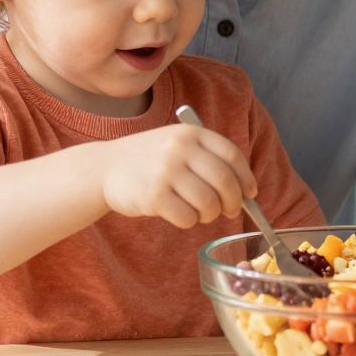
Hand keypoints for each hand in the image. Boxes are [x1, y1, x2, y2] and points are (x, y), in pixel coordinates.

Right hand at [99, 124, 255, 230]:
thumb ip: (208, 159)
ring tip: (201, 213)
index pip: (232, 155)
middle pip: (225, 181)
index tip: (250, 193)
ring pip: (208, 203)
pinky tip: (180, 215)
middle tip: (230, 211)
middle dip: (233, 202)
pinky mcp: (153, 196)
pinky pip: (187, 218)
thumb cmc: (151, 161)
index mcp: (190, 133)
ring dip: (210, 215)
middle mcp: (180, 148)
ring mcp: (166, 171)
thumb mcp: (177, 145)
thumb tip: (245, 191)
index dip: (246, 178)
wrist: (105, 167)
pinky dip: (190, 221)